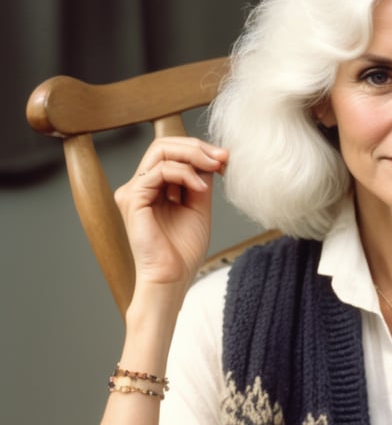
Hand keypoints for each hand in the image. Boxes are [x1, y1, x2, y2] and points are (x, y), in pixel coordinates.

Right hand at [115, 137, 227, 295]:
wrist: (172, 279)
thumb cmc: (183, 252)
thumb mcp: (199, 209)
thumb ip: (200, 182)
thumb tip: (212, 158)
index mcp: (154, 188)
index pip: (171, 152)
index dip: (199, 150)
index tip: (224, 158)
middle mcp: (140, 186)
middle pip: (164, 145)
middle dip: (197, 147)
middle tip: (222, 157)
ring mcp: (134, 191)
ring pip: (160, 151)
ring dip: (193, 156)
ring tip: (214, 169)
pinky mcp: (133, 199)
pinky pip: (159, 171)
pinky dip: (184, 173)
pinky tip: (200, 188)